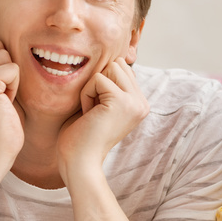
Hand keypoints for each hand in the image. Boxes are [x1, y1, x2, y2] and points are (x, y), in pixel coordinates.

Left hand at [57, 57, 149, 177]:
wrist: (79, 162)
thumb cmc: (81, 136)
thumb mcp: (100, 105)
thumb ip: (109, 85)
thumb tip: (109, 58)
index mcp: (139, 104)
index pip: (122, 69)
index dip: (102, 83)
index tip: (97, 110)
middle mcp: (142, 103)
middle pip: (118, 64)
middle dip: (98, 81)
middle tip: (93, 109)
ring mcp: (135, 102)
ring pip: (110, 67)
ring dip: (92, 87)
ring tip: (91, 111)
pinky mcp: (121, 101)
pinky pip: (97, 78)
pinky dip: (86, 94)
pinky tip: (88, 114)